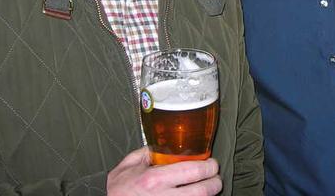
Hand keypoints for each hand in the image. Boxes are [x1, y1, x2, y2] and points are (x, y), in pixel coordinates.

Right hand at [107, 147, 221, 194]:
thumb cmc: (119, 191)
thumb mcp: (127, 167)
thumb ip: (146, 152)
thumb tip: (162, 143)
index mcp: (154, 179)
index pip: (195, 171)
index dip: (210, 166)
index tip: (211, 164)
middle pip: (203, 191)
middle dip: (215, 183)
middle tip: (215, 178)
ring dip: (208, 195)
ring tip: (208, 188)